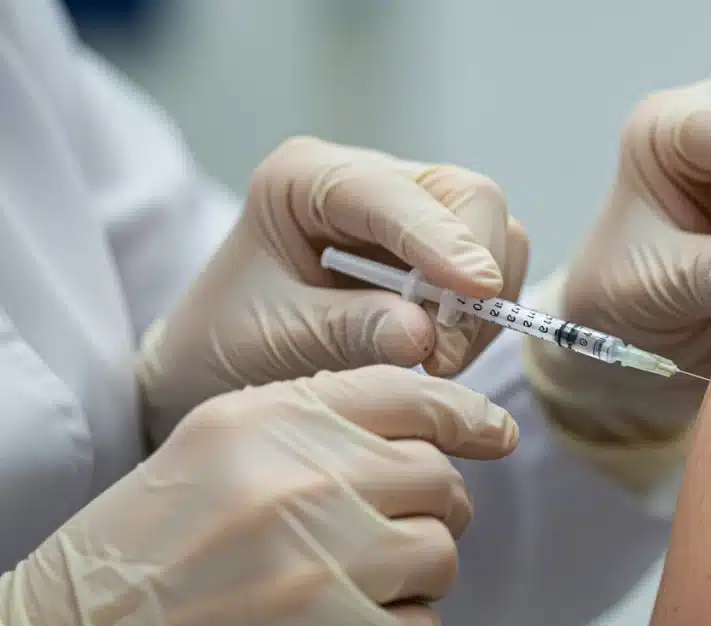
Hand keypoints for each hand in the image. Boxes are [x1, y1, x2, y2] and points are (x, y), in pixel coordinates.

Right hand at [0, 366, 516, 625]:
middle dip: (430, 505)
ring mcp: (323, 569)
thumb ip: (325, 415)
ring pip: (441, 556)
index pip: (410, 397)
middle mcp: (305, 485)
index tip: (494, 434)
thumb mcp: (227, 437)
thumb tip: (441, 424)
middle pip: (440, 482)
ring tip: (359, 577)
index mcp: (275, 423)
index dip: (466, 415)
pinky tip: (351, 623)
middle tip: (392, 524)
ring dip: (415, 570)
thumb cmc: (164, 531)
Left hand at [137, 136, 529, 444]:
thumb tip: (425, 336)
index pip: (396, 193)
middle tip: (445, 355)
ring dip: (481, 305)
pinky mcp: (438, 248)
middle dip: (474, 277)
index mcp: (306, 178)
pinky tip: (441, 349)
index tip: (477, 292)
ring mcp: (410, 211)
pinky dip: (482, 317)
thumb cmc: (226, 342)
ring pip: (495, 233)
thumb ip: (349, 331)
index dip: (443, 240)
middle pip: (469, 198)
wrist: (214, 362)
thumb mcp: (276, 340)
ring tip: (437, 360)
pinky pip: (494, 269)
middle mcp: (368, 180)